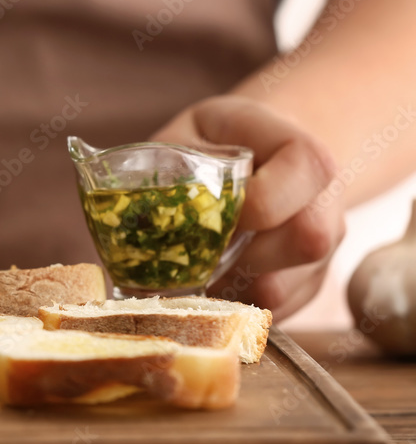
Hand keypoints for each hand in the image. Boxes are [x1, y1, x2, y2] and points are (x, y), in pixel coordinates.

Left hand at [151, 96, 345, 319]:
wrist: (257, 155)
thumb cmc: (216, 142)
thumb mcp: (192, 131)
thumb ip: (171, 159)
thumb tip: (118, 200)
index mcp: (302, 152)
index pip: (307, 170)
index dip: (261, 199)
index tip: (216, 208)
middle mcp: (325, 202)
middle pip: (309, 239)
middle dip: (243, 255)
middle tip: (195, 253)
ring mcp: (321, 250)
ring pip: (289, 286)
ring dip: (230, 288)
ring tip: (189, 275)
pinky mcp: (305, 285)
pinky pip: (275, 311)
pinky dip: (232, 308)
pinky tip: (204, 289)